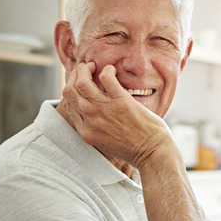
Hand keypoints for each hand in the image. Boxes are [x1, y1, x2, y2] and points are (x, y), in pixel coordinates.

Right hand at [60, 62, 174, 168]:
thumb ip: (95, 129)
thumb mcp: (105, 143)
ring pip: (82, 82)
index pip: (68, 104)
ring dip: (85, 70)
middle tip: (85, 70)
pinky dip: (107, 70)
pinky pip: (106, 77)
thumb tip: (91, 114)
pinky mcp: (121, 102)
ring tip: (93, 67)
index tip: (80, 83)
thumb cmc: (134, 148)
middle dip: (74, 76)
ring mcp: (104, 110)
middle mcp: (91, 120)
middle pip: (70, 91)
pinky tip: (112, 71)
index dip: (72, 89)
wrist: (153, 153)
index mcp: (86, 132)